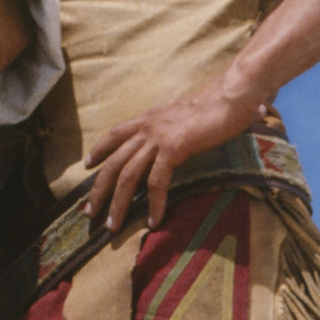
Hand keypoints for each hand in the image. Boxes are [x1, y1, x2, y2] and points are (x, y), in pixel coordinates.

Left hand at [85, 77, 268, 232]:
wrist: (232, 93)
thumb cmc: (217, 104)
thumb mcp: (184, 115)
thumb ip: (172, 127)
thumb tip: (174, 141)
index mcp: (149, 117)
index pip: (115, 134)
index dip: (99, 150)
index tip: (87, 165)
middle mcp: (148, 126)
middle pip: (113, 162)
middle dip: (99, 189)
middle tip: (89, 212)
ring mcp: (159, 137)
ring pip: (128, 175)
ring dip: (118, 204)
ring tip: (113, 226)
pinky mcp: (174, 147)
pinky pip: (157, 181)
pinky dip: (154, 203)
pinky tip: (154, 220)